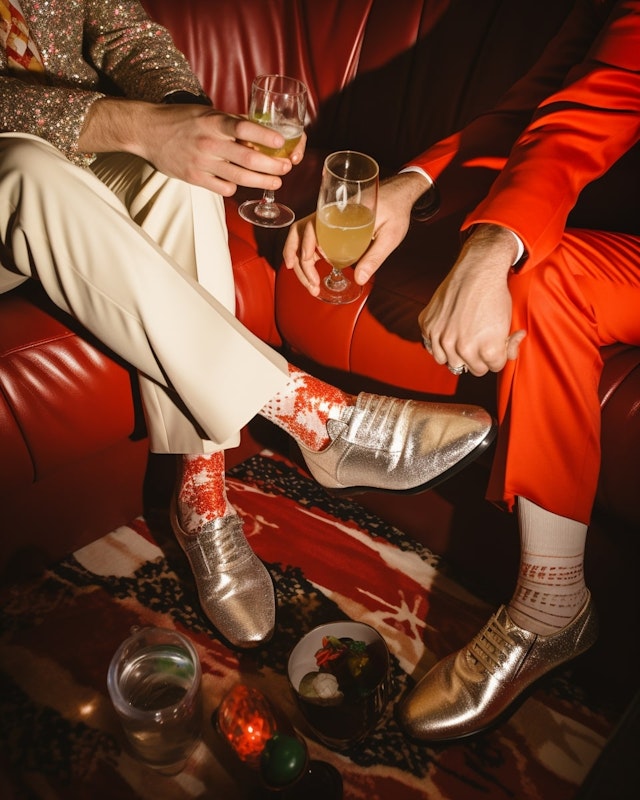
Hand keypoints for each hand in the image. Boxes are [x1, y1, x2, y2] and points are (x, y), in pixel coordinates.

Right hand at [79, 98, 305, 194]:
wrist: (147, 131)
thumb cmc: (181, 119)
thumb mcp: (206, 112)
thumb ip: (231, 121)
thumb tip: (259, 128)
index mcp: (214, 122)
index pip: (245, 129)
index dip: (266, 137)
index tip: (282, 143)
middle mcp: (209, 142)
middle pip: (248, 160)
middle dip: (273, 167)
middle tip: (285, 169)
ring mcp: (202, 162)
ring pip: (240, 178)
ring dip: (262, 182)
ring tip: (276, 183)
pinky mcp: (195, 178)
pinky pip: (223, 189)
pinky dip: (235, 188)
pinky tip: (239, 185)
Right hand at [282, 171, 423, 295]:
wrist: (399, 196)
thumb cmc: (396, 209)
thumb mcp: (390, 235)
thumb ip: (375, 256)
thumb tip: (359, 279)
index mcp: (340, 210)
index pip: (310, 225)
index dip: (305, 245)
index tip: (309, 262)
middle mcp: (328, 213)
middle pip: (299, 234)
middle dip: (298, 260)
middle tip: (312, 284)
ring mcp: (328, 221)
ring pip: (301, 238)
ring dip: (299, 261)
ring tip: (310, 283)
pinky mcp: (332, 228)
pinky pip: (311, 241)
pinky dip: (306, 258)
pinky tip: (312, 274)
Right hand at [419, 224, 526, 375]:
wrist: (477, 270)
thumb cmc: (495, 296)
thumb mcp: (508, 324)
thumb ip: (505, 347)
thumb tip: (499, 359)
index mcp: (488, 350)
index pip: (492, 368)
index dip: (497, 355)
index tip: (497, 343)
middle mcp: (464, 348)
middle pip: (472, 369)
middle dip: (478, 357)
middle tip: (480, 341)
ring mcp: (442, 338)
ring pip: (449, 362)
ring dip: (456, 354)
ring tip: (463, 338)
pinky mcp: (428, 326)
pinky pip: (431, 346)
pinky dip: (439, 341)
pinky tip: (448, 330)